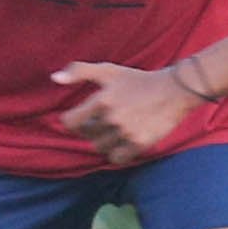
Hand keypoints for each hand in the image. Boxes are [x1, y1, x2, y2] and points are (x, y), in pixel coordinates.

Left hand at [54, 60, 199, 163]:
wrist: (173, 91)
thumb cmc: (137, 80)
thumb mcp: (108, 70)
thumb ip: (79, 71)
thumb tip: (54, 79)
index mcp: (102, 99)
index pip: (70, 123)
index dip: (73, 122)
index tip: (81, 118)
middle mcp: (112, 117)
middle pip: (87, 136)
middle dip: (91, 129)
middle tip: (103, 121)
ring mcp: (126, 132)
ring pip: (100, 148)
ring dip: (104, 141)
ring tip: (114, 130)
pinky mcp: (139, 144)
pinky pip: (116, 158)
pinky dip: (117, 153)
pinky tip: (123, 141)